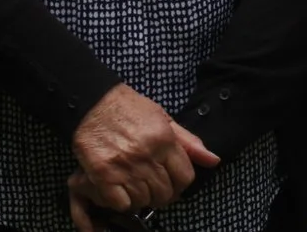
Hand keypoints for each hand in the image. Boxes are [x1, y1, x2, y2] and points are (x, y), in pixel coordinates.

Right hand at [70, 84, 217, 223]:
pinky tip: (120, 190)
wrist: (93, 103)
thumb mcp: (164, 119)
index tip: (173, 184)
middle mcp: (147, 155)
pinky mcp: (102, 175)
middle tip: (153, 188)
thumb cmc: (130, 110)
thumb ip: (188, 142)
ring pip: (143, 200)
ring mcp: (124, 166)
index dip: (181, 185)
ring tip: (135, 187)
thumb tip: (213, 160)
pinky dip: (121, 202)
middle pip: (164, 192)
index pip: (185, 177)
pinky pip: (120, 203)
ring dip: (141, 198)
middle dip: (162, 194)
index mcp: (164, 139)